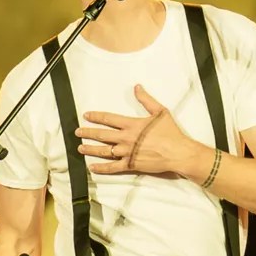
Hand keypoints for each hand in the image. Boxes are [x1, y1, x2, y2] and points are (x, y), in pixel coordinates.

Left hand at [80, 87, 200, 178]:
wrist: (178, 152)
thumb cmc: (171, 133)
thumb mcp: (160, 111)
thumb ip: (146, 99)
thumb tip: (137, 87)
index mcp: (132, 125)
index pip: (108, 119)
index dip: (96, 116)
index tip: (87, 116)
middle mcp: (126, 138)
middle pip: (102, 135)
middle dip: (88, 133)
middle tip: (78, 132)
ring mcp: (127, 152)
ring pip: (104, 151)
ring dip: (91, 149)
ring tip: (81, 148)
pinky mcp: (131, 164)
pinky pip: (113, 167)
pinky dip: (101, 168)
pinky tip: (92, 167)